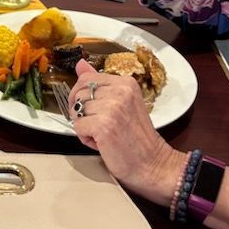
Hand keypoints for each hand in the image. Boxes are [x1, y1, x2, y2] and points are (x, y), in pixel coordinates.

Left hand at [68, 62, 184, 201]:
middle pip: (78, 94)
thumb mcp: (121, 103)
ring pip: (76, 111)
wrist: (152, 164)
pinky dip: (85, 138)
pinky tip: (101, 143)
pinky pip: (77, 127)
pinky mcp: (104, 126)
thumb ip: (100, 83)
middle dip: (81, 112)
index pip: (86, 78)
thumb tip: (79, 64)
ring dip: (83, 126)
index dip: (80, 95)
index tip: (89, 108)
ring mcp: (112, 108)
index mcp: (125, 83)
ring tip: (101, 135)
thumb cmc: (135, 137)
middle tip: (98, 125)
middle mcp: (120, 91)